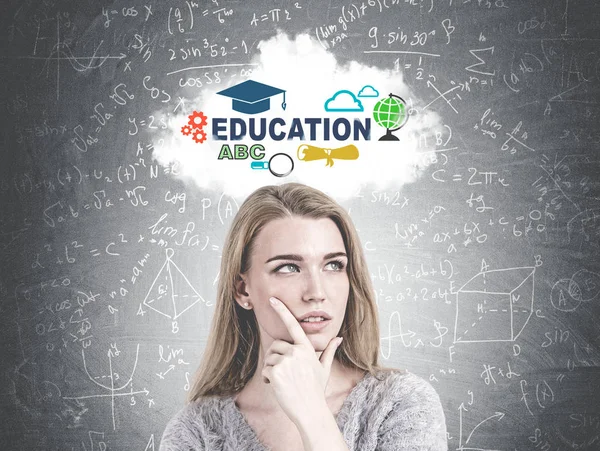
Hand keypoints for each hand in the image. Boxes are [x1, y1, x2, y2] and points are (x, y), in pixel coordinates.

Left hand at [261, 296, 342, 425]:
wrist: (310, 410)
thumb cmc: (316, 390)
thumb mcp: (324, 368)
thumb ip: (329, 351)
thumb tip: (338, 338)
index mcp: (306, 348)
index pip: (293, 325)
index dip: (282, 310)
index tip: (272, 299)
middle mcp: (296, 352)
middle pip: (275, 346)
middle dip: (275, 358)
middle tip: (282, 373)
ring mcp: (286, 361)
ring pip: (268, 358)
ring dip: (270, 370)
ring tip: (282, 382)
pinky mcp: (275, 372)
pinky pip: (264, 370)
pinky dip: (267, 379)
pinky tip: (277, 387)